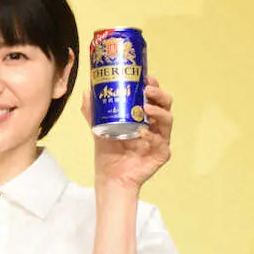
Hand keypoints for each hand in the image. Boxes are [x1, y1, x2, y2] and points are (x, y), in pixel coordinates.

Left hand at [84, 75, 172, 189]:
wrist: (110, 176)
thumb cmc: (109, 152)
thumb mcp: (98, 128)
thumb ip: (93, 112)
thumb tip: (86, 92)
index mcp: (144, 117)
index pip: (153, 97)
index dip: (152, 86)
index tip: (145, 77)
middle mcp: (155, 125)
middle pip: (165, 105)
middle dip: (159, 94)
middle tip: (148, 89)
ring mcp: (160, 139)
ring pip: (167, 120)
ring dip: (158, 112)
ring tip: (146, 108)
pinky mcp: (161, 154)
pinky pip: (161, 143)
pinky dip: (153, 137)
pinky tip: (143, 133)